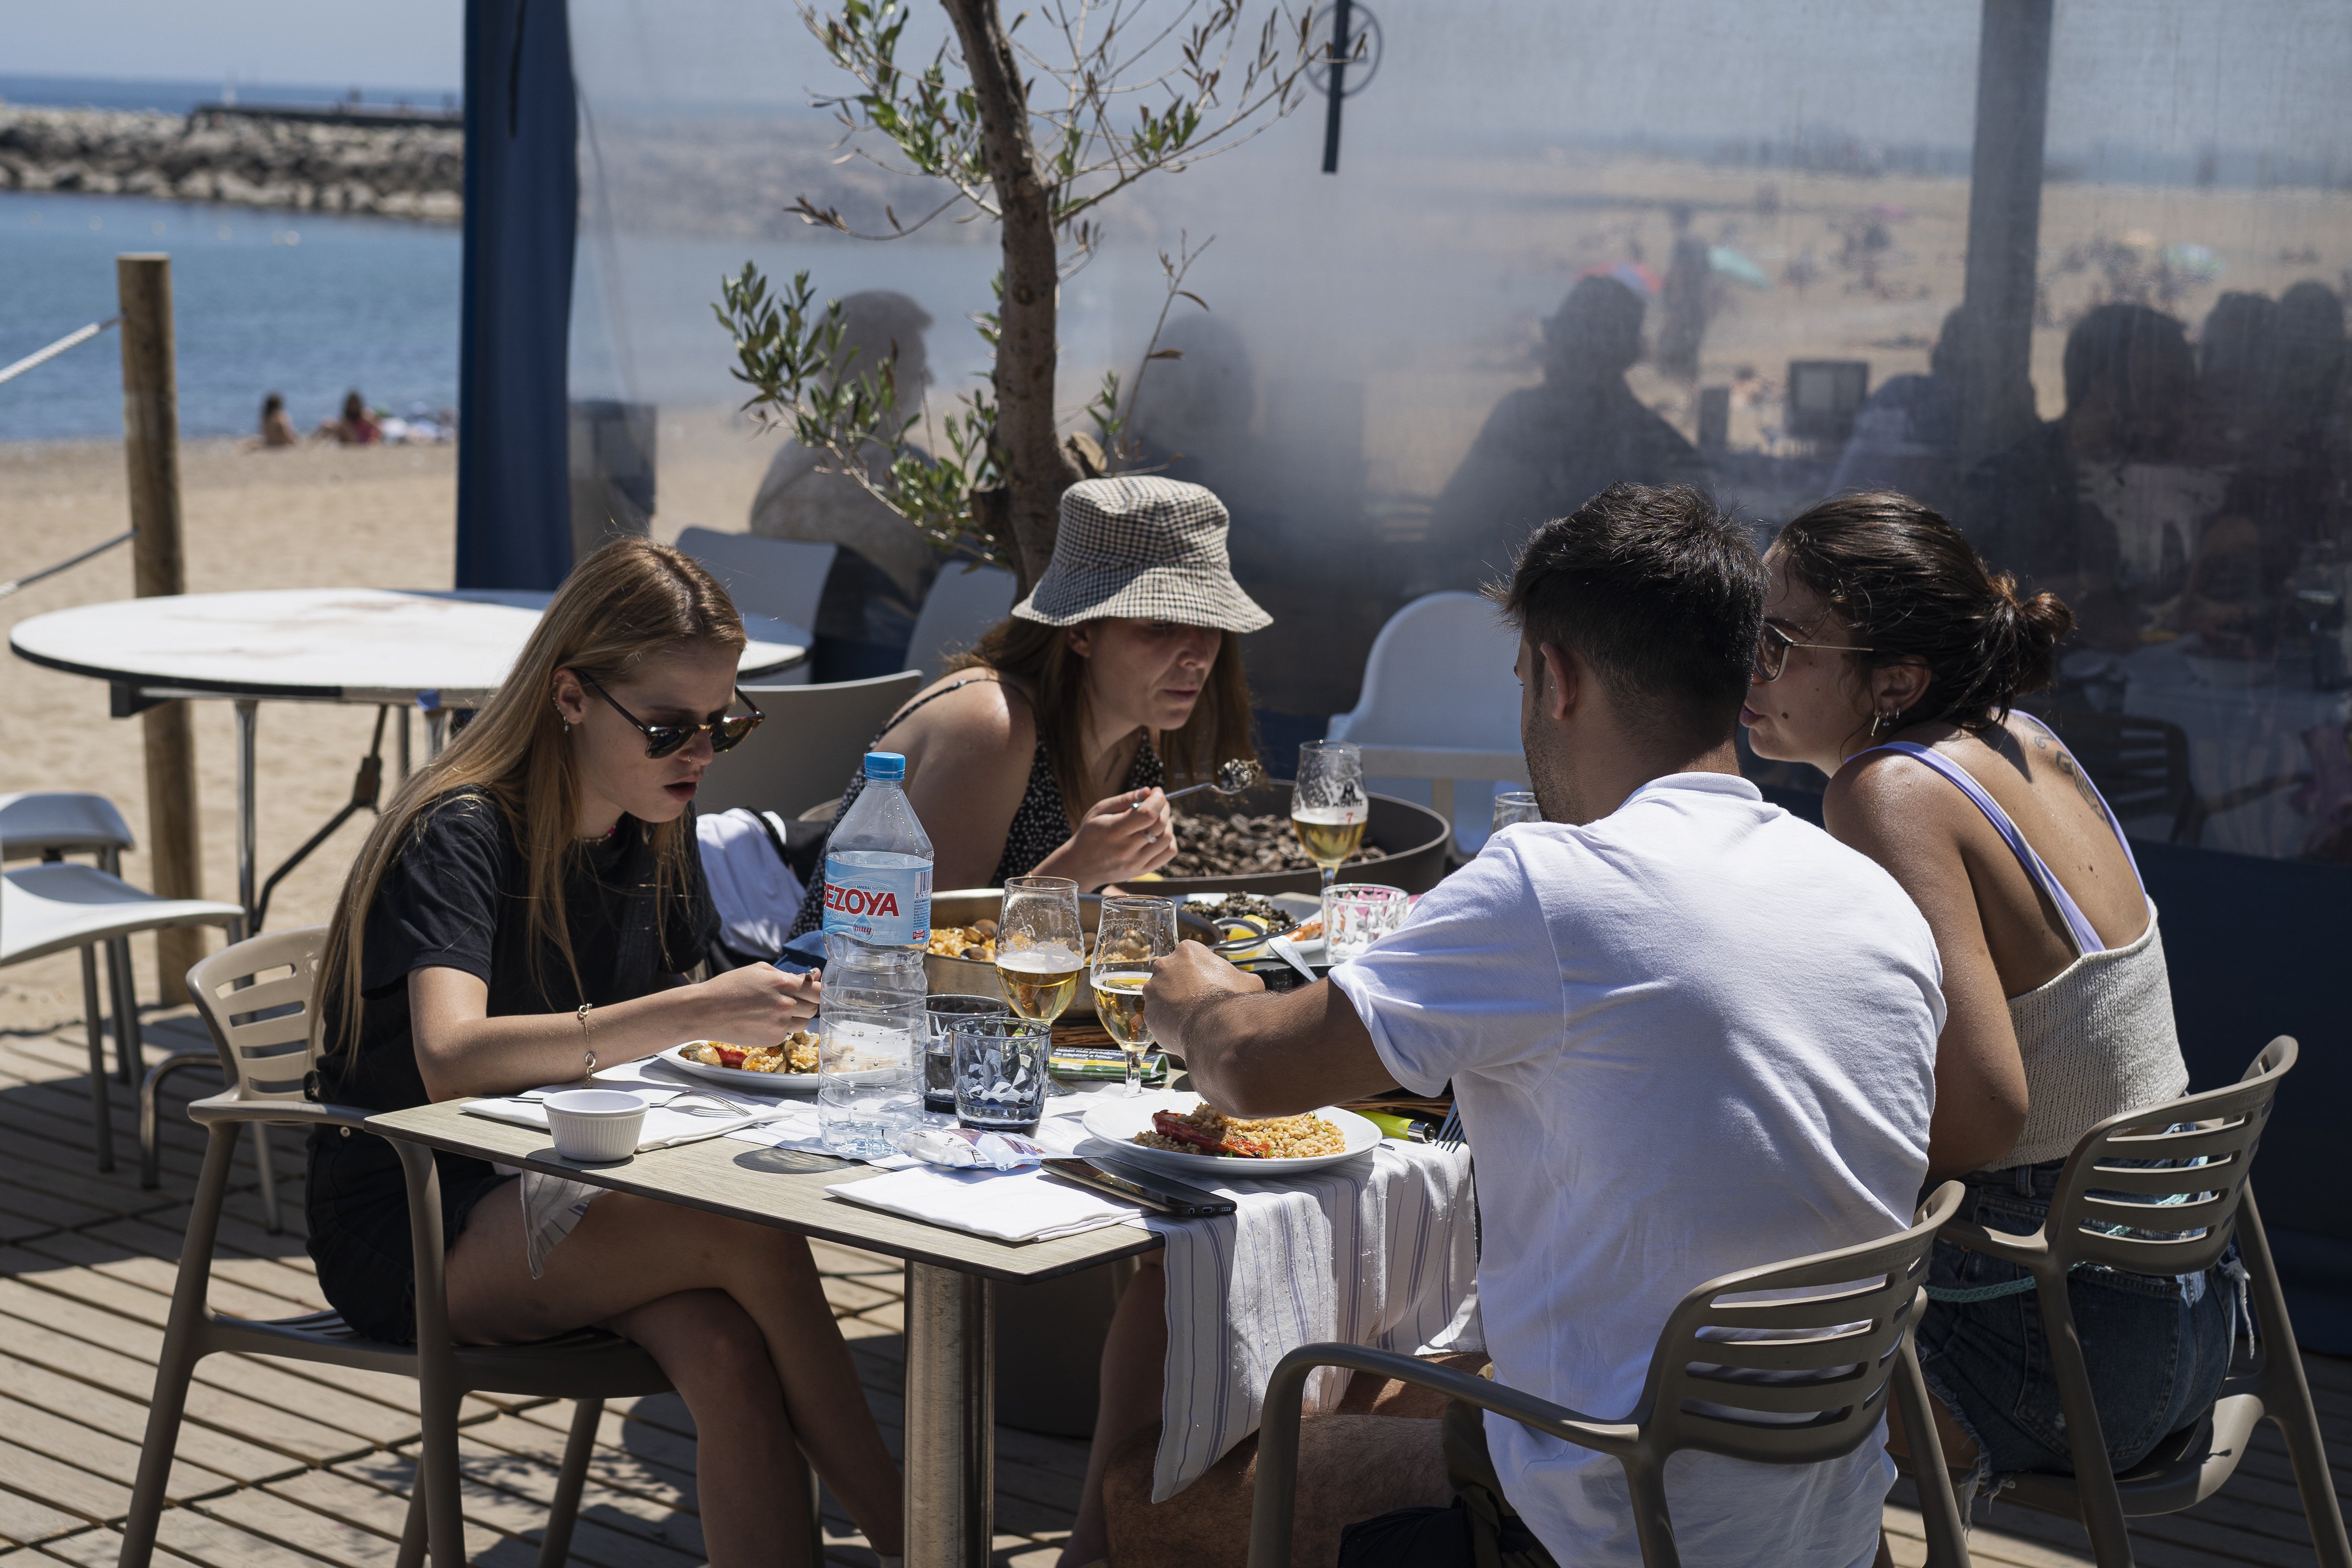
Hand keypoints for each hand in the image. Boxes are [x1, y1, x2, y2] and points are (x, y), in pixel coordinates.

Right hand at [694, 963, 822, 1045]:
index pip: (817, 989)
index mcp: (783, 983)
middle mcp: (785, 1004)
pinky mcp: (772, 1038)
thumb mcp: (759, 971)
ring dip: (797, 1017)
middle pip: (814, 1007)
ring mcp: (779, 1024)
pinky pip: (787, 1032)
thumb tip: (811, 976)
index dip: (818, 990)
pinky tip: (764, 1020)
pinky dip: (782, 1027)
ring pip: (804, 1023)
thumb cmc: (730, 986)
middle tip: (795, 999)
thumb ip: (786, 974)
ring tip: (777, 1011)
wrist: (705, 1011)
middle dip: (808, 1003)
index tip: (814, 990)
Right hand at [1041, 786, 1177, 890]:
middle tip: (1158, 801)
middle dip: (1164, 807)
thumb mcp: (1099, 811)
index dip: (1157, 799)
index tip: (1156, 792)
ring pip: (1167, 839)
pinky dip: (1169, 840)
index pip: (1148, 814)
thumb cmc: (1089, 834)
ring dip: (1167, 823)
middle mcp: (1127, 849)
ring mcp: (1136, 862)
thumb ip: (1124, 799)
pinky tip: (1159, 833)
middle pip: (1160, 825)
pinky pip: (1168, 853)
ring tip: (1157, 817)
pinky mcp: (1142, 870)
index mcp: (1114, 831)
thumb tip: (1148, 791)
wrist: (1081, 866)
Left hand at [1142, 940, 1262, 1059]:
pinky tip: (1183, 1029)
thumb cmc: (1231, 1002)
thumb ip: (1243, 978)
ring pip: (1162, 995)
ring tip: (1192, 1018)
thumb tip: (1247, 983)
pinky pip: (1158, 1016)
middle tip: (1199, 1002)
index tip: (1209, 984)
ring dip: (1174, 1004)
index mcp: (1188, 950)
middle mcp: (1165, 965)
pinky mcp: (1149, 1012)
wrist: (1216, 1028)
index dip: (1202, 972)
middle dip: (1184, 986)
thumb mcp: (1249, 982)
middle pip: (1173, 974)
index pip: (1192, 957)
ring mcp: (1154, 989)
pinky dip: (1168, 1022)